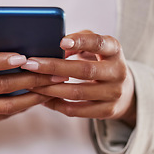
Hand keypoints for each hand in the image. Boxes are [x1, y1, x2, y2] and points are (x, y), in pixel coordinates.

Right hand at [0, 38, 65, 137]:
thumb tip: (10, 41)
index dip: (0, 60)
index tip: (23, 57)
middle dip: (30, 79)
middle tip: (53, 72)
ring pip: (4, 106)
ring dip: (32, 97)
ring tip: (51, 87)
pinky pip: (1, 116)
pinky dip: (20, 107)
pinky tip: (35, 98)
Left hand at [21, 30, 136, 127]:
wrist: (124, 91)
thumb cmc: (99, 61)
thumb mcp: (93, 47)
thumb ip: (77, 41)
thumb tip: (53, 49)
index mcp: (114, 50)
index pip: (99, 43)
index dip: (81, 41)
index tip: (61, 42)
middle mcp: (118, 72)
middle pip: (84, 70)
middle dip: (53, 67)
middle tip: (30, 64)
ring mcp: (114, 93)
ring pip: (77, 93)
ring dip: (50, 88)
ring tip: (31, 82)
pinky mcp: (107, 111)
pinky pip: (76, 110)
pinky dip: (56, 104)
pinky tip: (41, 98)